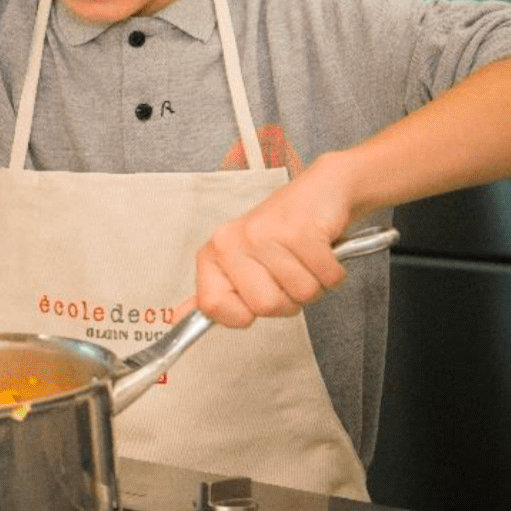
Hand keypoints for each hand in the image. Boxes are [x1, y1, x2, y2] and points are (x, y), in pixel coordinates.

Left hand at [194, 158, 356, 327]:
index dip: (241, 314)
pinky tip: (322, 249)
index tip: (255, 295)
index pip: (212, 306)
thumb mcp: (242, 261)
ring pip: (300, 294)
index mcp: (214, 252)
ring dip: (314, 283)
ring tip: (305, 258)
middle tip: (289, 271)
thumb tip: (178, 318)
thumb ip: (216, 292)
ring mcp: (265, 234)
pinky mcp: (300, 232)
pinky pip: (327, 279)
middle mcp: (232, 241)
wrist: (324, 191)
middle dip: (288, 299)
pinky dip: (333, 271)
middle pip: (264, 307)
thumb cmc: (284, 230)